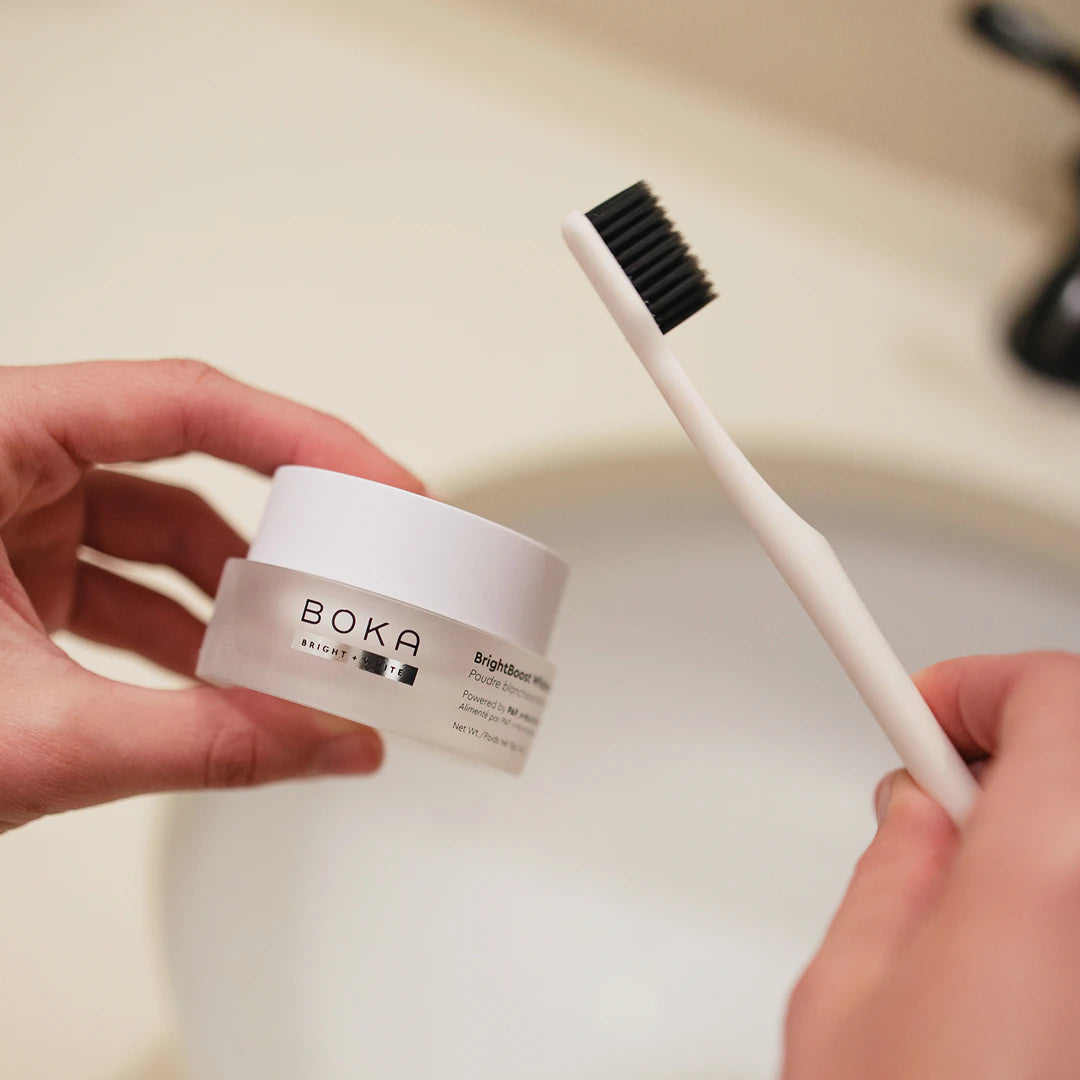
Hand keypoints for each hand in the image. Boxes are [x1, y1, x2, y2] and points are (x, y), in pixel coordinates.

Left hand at [0, 359, 422, 831]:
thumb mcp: (31, 735)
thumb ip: (203, 741)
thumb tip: (328, 743)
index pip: (186, 404)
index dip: (303, 439)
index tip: (380, 484)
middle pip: (184, 467)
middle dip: (276, 529)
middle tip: (354, 569)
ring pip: (155, 534)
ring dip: (228, 595)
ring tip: (295, 647)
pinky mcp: (4, 579)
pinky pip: (120, 583)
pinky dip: (178, 630)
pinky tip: (219, 679)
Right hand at [782, 651, 1079, 1078]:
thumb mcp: (844, 994)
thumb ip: (891, 872)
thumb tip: (914, 809)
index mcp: (1040, 887)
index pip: (1052, 696)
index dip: (976, 679)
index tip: (916, 702)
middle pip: (1073, 749)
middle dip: (993, 744)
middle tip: (927, 785)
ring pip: (1078, 817)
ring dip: (1020, 809)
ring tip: (957, 873)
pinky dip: (1047, 867)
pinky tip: (1000, 933)